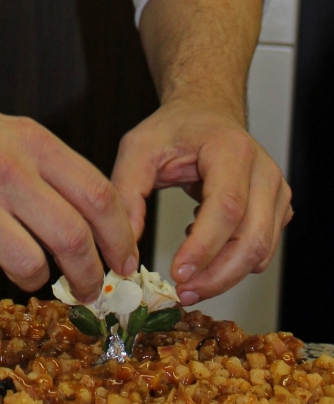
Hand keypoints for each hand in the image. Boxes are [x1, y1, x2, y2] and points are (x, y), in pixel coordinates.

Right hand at [0, 84, 138, 299]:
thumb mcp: (8, 131)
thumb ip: (50, 170)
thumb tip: (97, 223)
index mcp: (30, 140)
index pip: (98, 195)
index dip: (120, 238)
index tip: (123, 262)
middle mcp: (5, 170)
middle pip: (73, 239)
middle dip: (89, 276)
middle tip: (88, 290)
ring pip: (31, 268)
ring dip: (33, 279)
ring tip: (20, 267)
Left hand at [111, 97, 291, 304]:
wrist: (206, 112)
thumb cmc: (174, 129)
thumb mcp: (138, 148)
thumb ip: (127, 193)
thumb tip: (124, 250)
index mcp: (231, 149)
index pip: (227, 207)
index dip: (204, 246)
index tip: (177, 273)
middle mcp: (264, 171)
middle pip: (252, 239)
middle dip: (217, 275)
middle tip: (182, 292)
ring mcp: (277, 191)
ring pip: (261, 252)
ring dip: (224, 275)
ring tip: (187, 272)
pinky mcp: (278, 209)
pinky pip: (262, 250)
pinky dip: (234, 262)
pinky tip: (204, 247)